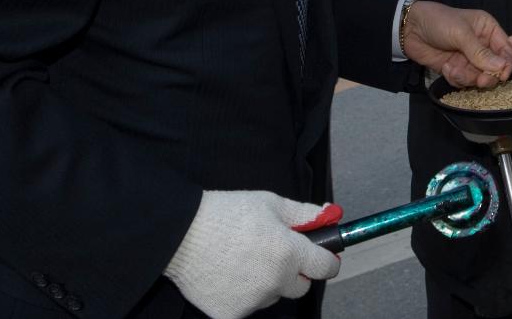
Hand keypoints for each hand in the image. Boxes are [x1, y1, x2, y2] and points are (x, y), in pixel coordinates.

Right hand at [164, 191, 341, 318]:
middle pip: (300, 286)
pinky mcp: (230, 314)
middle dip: (295, 272)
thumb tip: (331, 216)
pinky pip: (248, 306)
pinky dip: (243, 294)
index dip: (327, 260)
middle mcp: (275, 281)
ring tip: (244, 260)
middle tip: (276, 254)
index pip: (326, 268)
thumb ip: (305, 214)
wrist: (181, 233)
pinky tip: (229, 274)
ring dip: (267, 283)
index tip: (324, 257)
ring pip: (273, 296)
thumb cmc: (227, 213)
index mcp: (290, 253)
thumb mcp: (272, 204)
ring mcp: (253, 301)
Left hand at [404, 1, 511, 88]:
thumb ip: (481, 53)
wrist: (409, 28)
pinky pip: (464, 82)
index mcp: (488, 30)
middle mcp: (482, 45)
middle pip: (495, 68)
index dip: (507, 63)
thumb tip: (503, 67)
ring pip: (479, 78)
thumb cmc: (438, 21)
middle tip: (481, 80)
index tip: (503, 74)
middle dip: (488, 76)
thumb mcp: (461, 33)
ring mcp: (469, 59)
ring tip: (454, 70)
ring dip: (468, 78)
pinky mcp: (456, 69)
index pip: (506, 50)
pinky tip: (446, 68)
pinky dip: (456, 79)